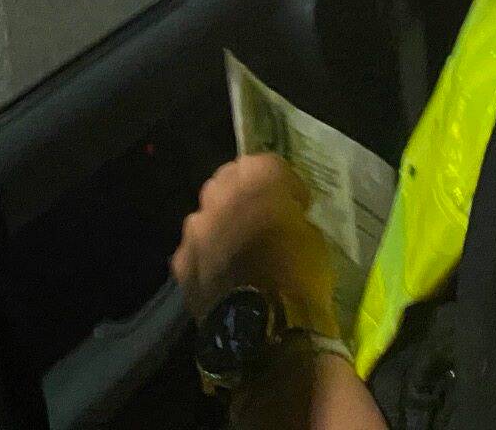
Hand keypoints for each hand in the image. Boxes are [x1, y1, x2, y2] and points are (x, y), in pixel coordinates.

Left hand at [172, 156, 337, 334]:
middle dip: (246, 195)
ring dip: (223, 225)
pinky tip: (224, 275)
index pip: (270, 165)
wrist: (264, 331)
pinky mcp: (181, 261)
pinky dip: (208, 256)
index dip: (286, 184)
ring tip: (242, 249)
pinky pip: (196, 249)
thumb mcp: (315, 240)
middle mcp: (219, 195)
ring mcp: (195, 228)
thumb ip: (293, 218)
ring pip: (208, 215)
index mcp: (257, 181)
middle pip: (230, 181)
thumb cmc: (301, 279)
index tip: (297, 203)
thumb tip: (286, 219)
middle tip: (265, 218)